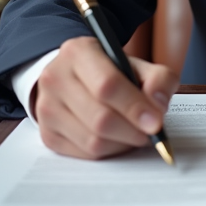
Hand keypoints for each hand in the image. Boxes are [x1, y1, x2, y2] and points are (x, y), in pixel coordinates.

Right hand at [31, 36, 179, 159]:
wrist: (74, 76)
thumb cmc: (109, 71)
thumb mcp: (136, 64)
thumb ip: (158, 78)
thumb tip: (159, 103)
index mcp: (78, 52)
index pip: (107, 85)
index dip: (134, 107)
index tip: (156, 122)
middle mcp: (55, 78)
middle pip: (100, 118)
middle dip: (132, 130)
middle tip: (150, 131)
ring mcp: (46, 108)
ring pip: (92, 141)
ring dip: (122, 143)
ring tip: (135, 132)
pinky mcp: (47, 134)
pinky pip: (84, 154)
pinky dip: (109, 151)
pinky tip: (117, 138)